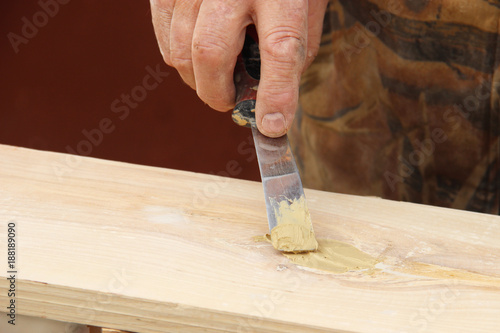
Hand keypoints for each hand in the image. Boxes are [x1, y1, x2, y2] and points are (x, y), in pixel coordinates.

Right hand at [150, 0, 328, 136]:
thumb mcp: (306, 6)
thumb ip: (292, 50)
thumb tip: (267, 96)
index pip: (280, 47)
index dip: (276, 93)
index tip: (272, 125)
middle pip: (210, 52)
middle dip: (217, 93)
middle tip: (229, 102)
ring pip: (181, 50)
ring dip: (198, 80)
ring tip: (216, 77)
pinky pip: (164, 37)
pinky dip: (179, 58)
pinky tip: (197, 54)